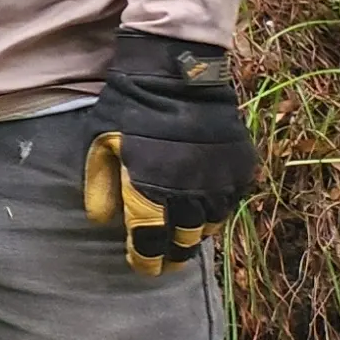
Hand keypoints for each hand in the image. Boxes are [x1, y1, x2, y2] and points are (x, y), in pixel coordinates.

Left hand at [81, 28, 256, 275]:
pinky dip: (218, 207)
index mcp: (151, 190)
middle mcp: (190, 193)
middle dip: (172, 250)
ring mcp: (220, 181)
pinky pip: (232, 200)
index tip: (142, 266)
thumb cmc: (129, 106)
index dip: (146, 258)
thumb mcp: (99, 142)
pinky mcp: (240, 167)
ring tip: (185, 236)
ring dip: (196, 231)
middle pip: (184, 238)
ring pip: (211, 223)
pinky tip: (207, 207)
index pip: (150, 240)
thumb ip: (99, 183)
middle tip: (165, 258)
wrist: (177, 74)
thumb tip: (100, 220)